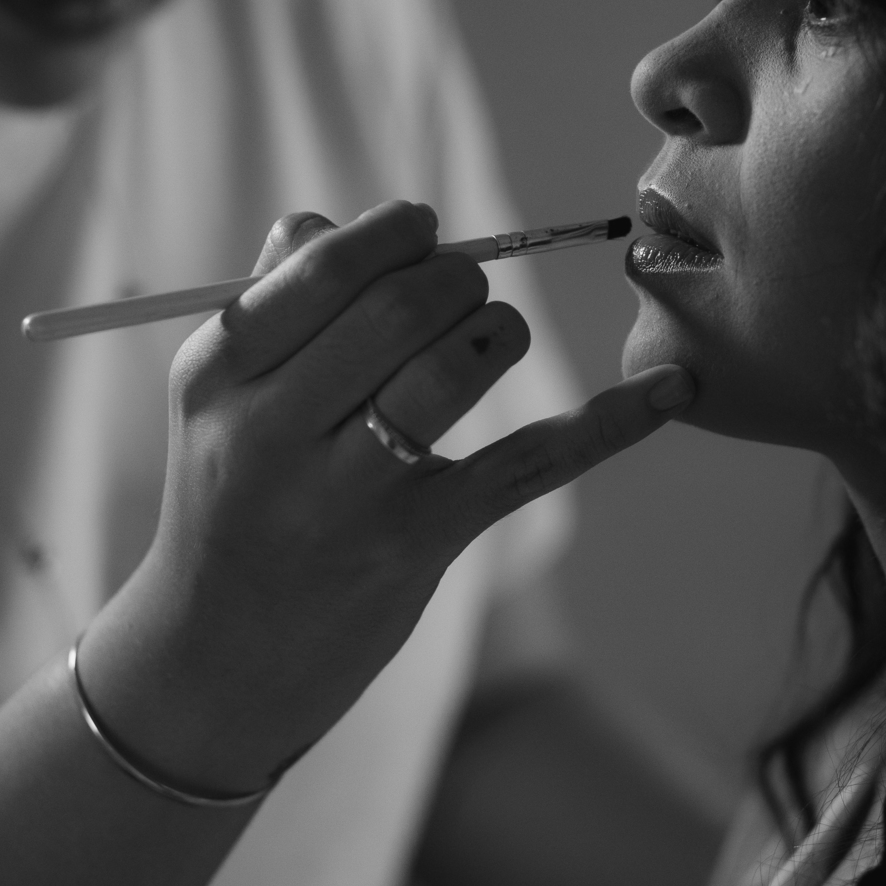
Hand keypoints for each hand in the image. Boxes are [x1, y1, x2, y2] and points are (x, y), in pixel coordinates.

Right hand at [78, 201, 694, 792]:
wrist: (215, 663)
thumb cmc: (230, 504)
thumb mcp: (214, 404)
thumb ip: (269, 301)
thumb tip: (332, 222)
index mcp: (218, 375)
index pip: (327, 266)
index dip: (395, 232)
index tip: (422, 230)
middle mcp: (272, 432)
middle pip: (400, 307)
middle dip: (455, 277)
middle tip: (460, 290)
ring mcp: (347, 496)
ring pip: (457, 365)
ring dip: (496, 331)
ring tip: (490, 339)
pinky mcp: (418, 545)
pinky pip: (533, 461)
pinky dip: (610, 422)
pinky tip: (670, 390)